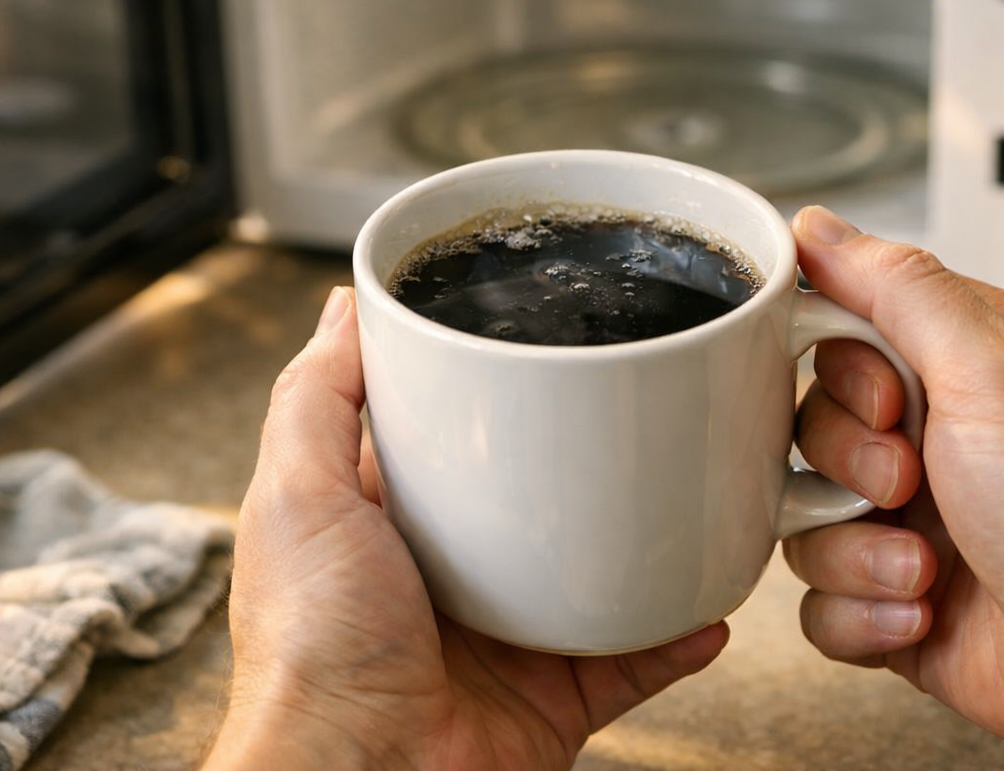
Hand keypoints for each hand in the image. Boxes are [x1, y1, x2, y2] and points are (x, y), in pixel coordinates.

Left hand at [206, 287, 728, 770]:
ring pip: (596, 572)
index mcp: (386, 522)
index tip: (538, 339)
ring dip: (645, 538)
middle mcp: (449, 574)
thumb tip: (346, 307)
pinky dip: (676, 631)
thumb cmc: (307, 653)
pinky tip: (708, 597)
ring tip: (691, 485)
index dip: (486, 388)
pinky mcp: (554, 696)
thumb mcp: (295, 495)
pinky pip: (635, 657)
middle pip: (534, 498)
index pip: (445, 434)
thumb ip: (318, 399)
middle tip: (638, 406)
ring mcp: (506, 636)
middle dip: (586, 457)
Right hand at [783, 206, 1003, 770]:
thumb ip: (898, 287)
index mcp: (949, 365)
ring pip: (801, 524)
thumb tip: (817, 228)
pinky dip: (862, 616)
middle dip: (848, 470)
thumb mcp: (992, 367)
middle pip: (804, 432)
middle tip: (909, 483)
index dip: (839, 375)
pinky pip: (816, 606)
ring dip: (856, 553)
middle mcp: (924, 439)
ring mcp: (904, 523)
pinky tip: (921, 613)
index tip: (887, 401)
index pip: (832, 336)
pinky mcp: (892, 599)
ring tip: (926, 566)